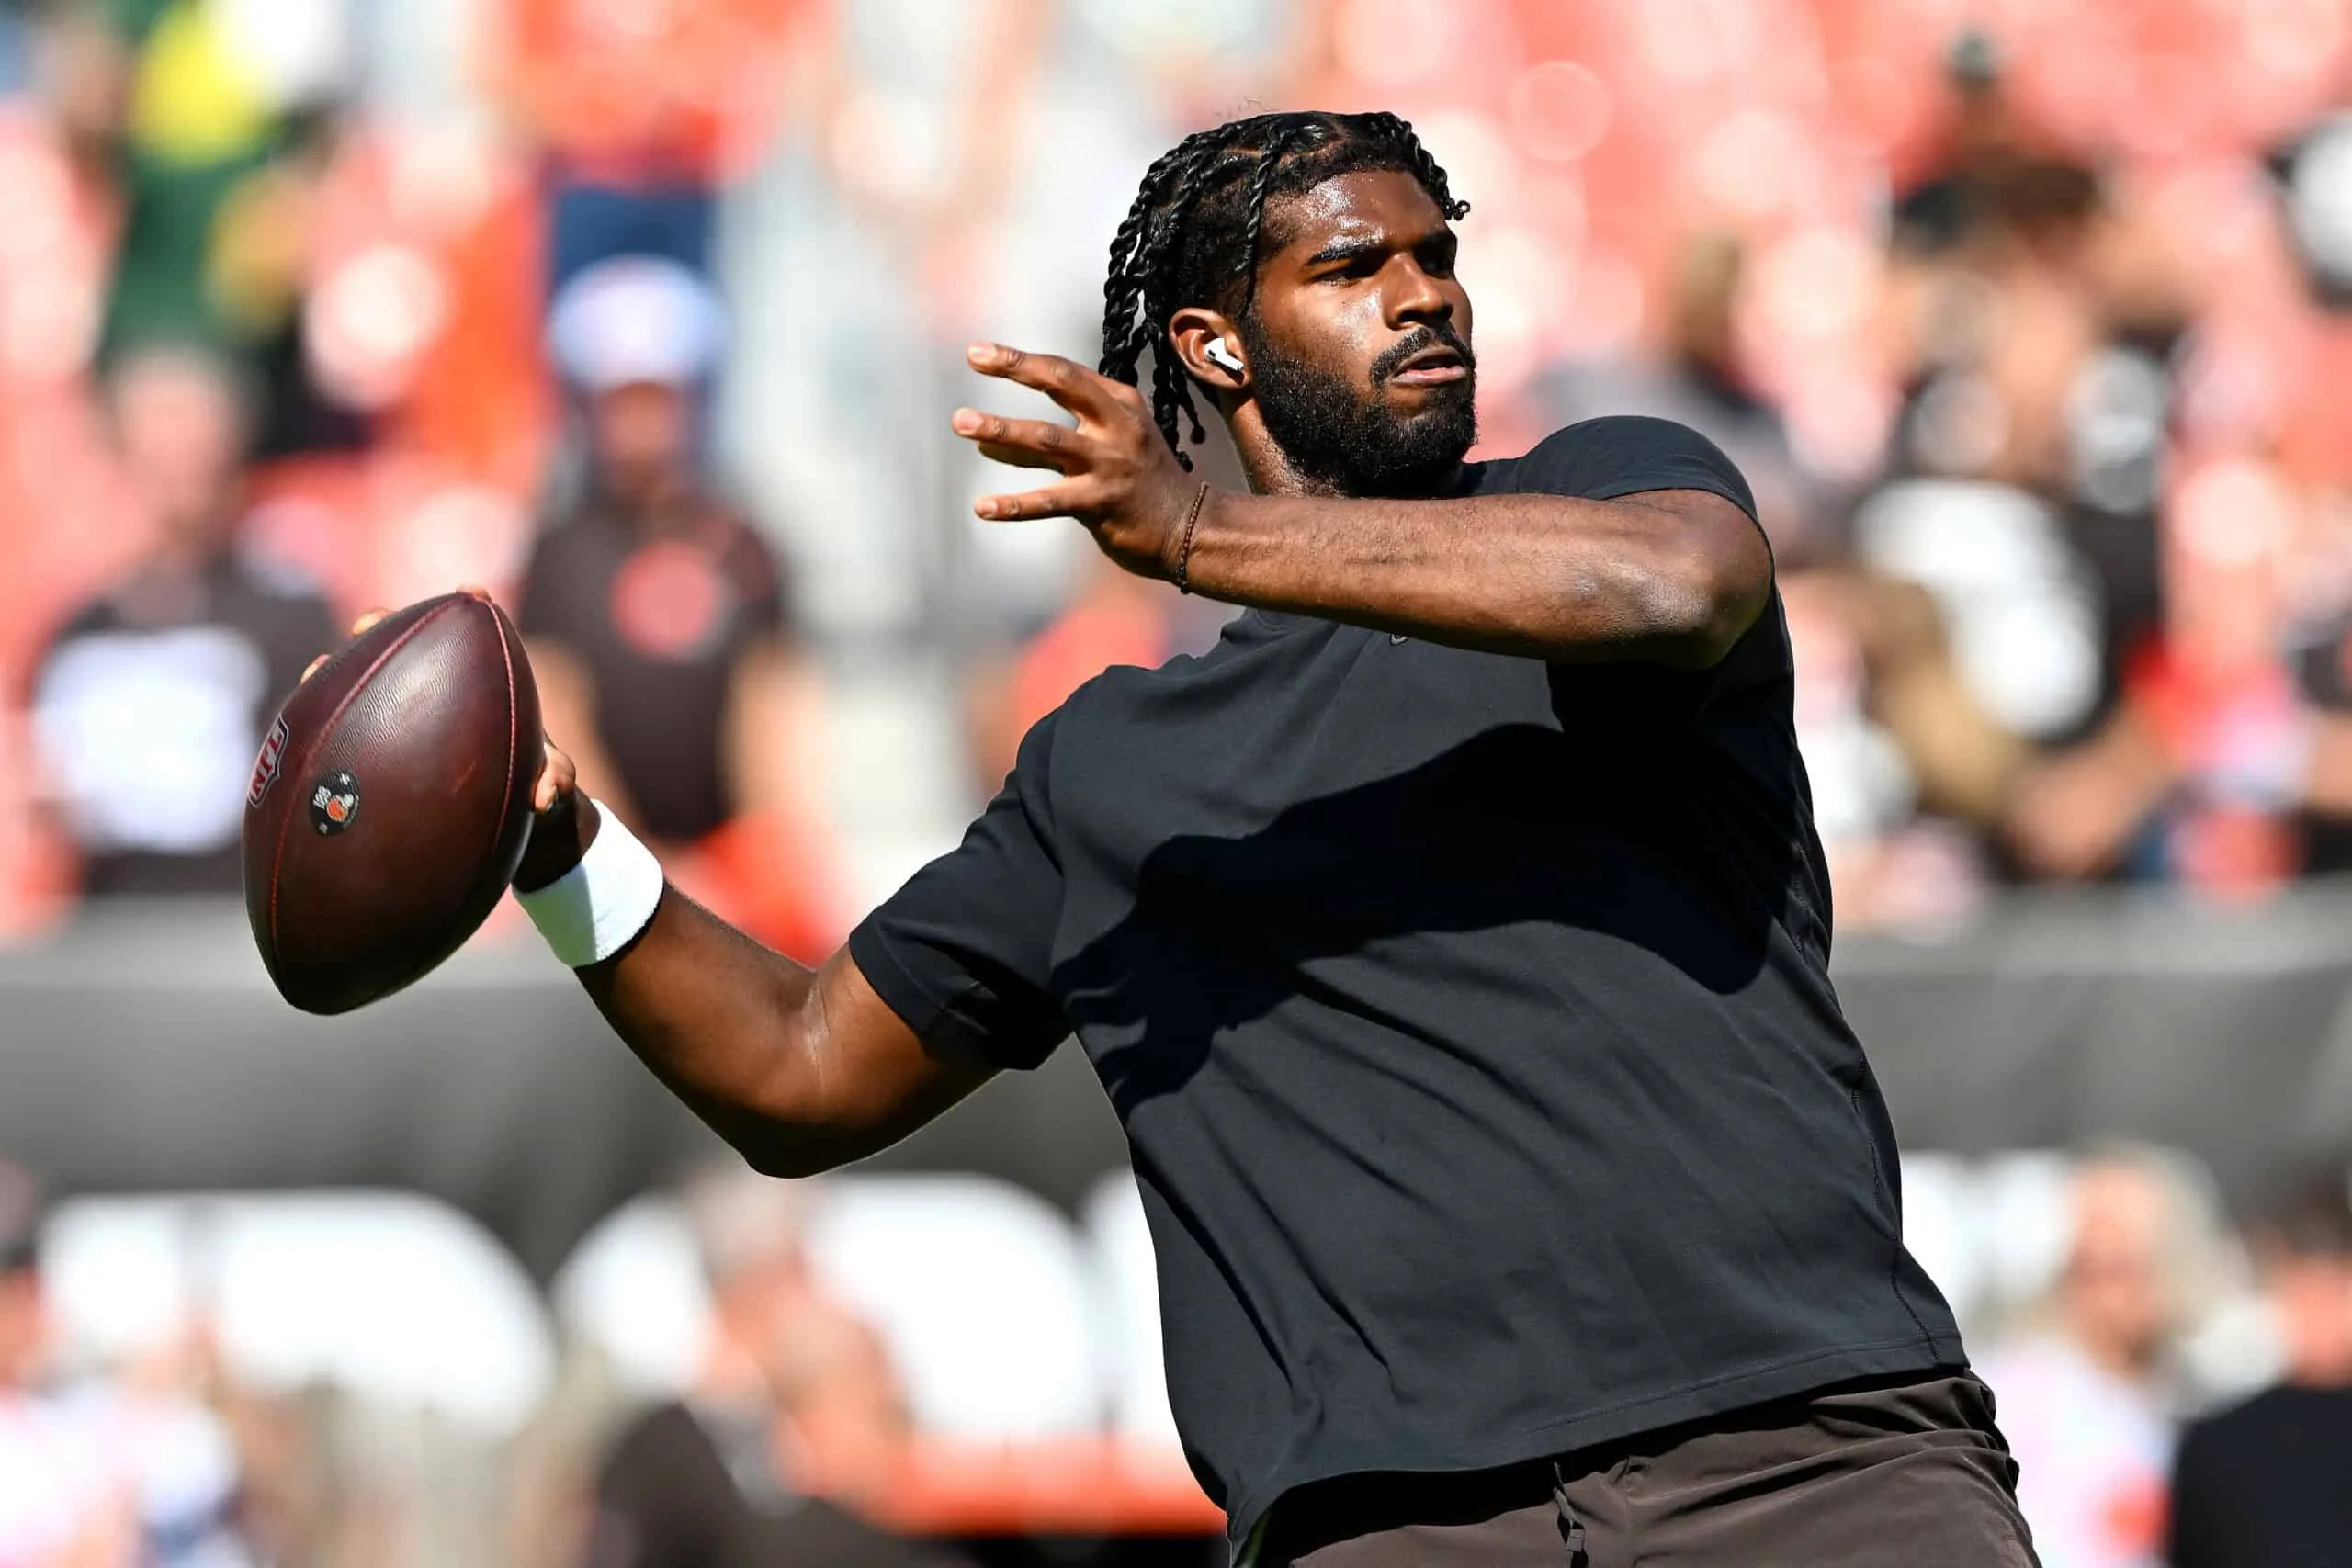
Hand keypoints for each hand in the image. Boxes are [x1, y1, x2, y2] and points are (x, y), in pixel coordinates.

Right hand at [302, 593, 592, 889]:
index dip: (472, 606)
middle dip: (382, 627)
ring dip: (338, 672)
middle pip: (402, 646)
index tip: (473, 591)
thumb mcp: (550, 784)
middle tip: (370, 621)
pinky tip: (298, 731)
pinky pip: (345, 734)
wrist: (506, 822)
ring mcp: (400, 717)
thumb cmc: (531, 786)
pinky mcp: (375, 749)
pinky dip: (323, 728)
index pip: (476, 633)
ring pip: (363, 685)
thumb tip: (542, 798)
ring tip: (316, 669)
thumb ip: (557, 781)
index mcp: (483, 683)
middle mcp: (434, 691)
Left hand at [952, 341, 1206, 578]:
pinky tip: (982, 507)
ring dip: (1002, 429)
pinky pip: (1049, 501)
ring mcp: (1109, 463)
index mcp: (1121, 404)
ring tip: (962, 424)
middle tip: (975, 357)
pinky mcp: (1101, 503)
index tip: (980, 352)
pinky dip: (1014, 505)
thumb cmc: (1143, 485)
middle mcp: (1116, 426)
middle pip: (1061, 384)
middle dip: (1017, 367)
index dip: (1022, 360)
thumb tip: (990, 440)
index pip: (1065, 372)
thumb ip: (1057, 437)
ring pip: (1046, 439)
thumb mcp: (1113, 444)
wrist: (1189, 530)